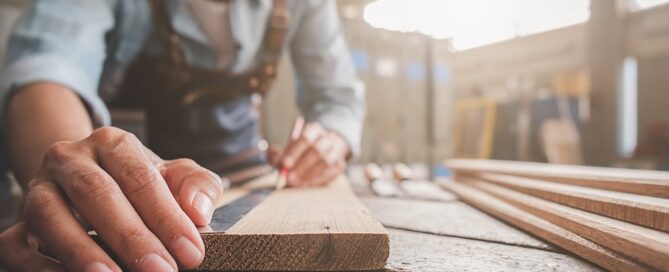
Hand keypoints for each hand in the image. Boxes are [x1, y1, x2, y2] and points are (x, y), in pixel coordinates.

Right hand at [3, 127, 222, 271]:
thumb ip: (197, 185)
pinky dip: (43, 265)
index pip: (141, 177)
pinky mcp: (18, 222)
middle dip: (131, 237)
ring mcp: (38, 188)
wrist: (87, 184)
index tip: (190, 251)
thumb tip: (198, 211)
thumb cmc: (141, 184)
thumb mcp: (175, 177)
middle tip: (160, 270)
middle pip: (97, 192)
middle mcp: (70, 159)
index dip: (167, 217)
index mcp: (113, 143)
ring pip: (50, 213)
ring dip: (80, 249)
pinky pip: (19, 243)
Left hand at [276, 122, 348, 186]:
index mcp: (313, 129)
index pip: (305, 137)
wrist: (323, 151)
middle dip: (302, 166)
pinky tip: (306, 185)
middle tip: (289, 178)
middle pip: (317, 150)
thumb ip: (278, 154)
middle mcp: (327, 138)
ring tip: (297, 183)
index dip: (294, 151)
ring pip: (326, 161)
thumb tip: (275, 160)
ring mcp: (336, 150)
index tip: (285, 164)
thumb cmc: (300, 151)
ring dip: (310, 174)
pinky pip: (331, 173)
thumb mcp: (286, 149)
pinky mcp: (340, 164)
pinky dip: (318, 180)